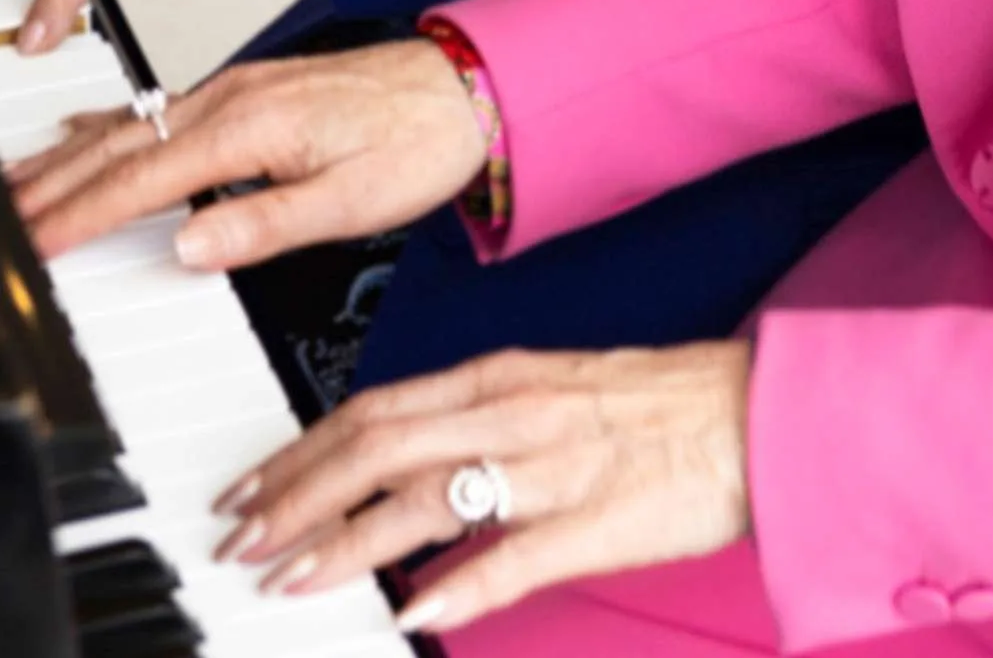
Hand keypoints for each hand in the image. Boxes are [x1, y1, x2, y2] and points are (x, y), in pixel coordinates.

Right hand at [10, 39, 485, 263]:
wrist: (467, 86)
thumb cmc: (419, 140)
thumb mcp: (352, 199)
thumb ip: (264, 222)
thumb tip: (188, 245)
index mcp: (250, 125)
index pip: (143, 181)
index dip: (78, 215)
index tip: (31, 241)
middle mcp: (233, 97)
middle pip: (121, 149)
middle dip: (52, 186)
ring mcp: (238, 89)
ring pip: (132, 128)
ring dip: (68, 158)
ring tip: (15, 185)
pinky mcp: (249, 92)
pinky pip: (159, 112)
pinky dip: (109, 128)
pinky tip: (84, 135)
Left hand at [211, 342, 752, 634]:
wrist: (751, 411)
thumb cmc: (657, 406)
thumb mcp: (550, 391)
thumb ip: (475, 423)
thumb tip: (401, 462)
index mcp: (501, 378)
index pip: (372, 410)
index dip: (300, 452)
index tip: (251, 491)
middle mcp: (513, 413)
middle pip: (377, 446)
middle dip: (295, 496)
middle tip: (241, 539)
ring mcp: (551, 467)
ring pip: (425, 496)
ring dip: (345, 542)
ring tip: (290, 578)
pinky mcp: (596, 522)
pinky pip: (514, 557)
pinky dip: (456, 587)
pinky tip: (410, 614)